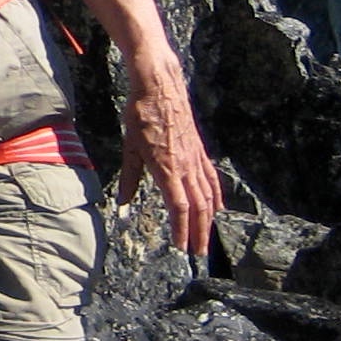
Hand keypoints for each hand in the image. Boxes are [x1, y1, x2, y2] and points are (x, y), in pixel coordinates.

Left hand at [116, 54, 219, 259]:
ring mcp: (196, 158)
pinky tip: (218, 208)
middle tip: (199, 253)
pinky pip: (212, 178)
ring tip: (206, 237)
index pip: (180, 207)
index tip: (181, 246)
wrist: (160, 87)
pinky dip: (216, 196)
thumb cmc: (141, 115)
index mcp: (168, 168)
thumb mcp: (129, 149)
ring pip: (208, 195)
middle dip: (199, 232)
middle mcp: (186, 167)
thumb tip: (122, 204)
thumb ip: (129, 179)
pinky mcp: (199, 151)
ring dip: (209, 220)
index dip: (182, 229)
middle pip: (198, 207)